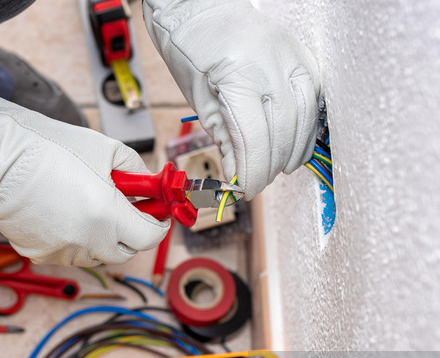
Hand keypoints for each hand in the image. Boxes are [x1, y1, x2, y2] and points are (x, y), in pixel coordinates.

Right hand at [0, 94, 168, 265]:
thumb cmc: (46, 149)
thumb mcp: (103, 149)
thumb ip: (135, 169)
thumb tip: (148, 183)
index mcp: (107, 215)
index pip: (149, 237)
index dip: (157, 223)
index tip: (156, 213)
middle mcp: (87, 241)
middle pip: (125, 251)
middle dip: (131, 232)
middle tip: (125, 209)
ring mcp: (62, 252)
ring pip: (96, 255)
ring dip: (101, 236)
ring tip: (86, 205)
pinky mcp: (39, 255)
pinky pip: (68, 253)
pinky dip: (73, 239)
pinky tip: (61, 212)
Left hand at [143, 0, 320, 199]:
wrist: (203, 8)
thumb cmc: (193, 48)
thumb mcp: (199, 99)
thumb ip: (224, 137)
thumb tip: (239, 174)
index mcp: (240, 75)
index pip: (255, 140)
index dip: (252, 172)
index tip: (244, 190)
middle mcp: (274, 66)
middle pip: (282, 134)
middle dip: (267, 167)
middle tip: (254, 183)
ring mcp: (294, 59)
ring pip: (304, 121)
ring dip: (289, 153)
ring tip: (272, 169)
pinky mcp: (305, 57)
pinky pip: (314, 102)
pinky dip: (305, 130)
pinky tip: (293, 147)